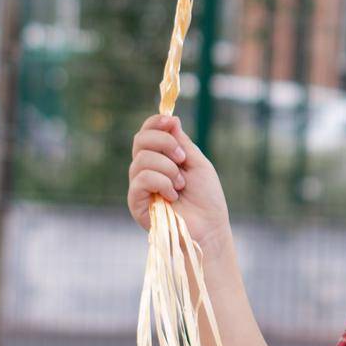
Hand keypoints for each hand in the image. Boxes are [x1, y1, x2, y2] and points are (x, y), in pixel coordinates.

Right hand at [127, 113, 231, 257]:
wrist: (210, 227)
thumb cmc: (206, 198)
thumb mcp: (196, 162)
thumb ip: (181, 142)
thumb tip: (170, 118)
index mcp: (160, 158)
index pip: (147, 132)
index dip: (155, 123)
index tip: (171, 121)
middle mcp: (146, 170)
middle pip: (139, 140)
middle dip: (164, 143)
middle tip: (182, 159)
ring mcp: (139, 186)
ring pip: (142, 159)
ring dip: (168, 168)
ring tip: (181, 185)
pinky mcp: (136, 202)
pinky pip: (141, 178)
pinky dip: (162, 182)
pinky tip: (173, 195)